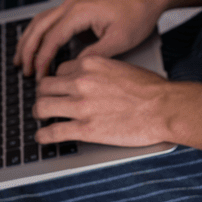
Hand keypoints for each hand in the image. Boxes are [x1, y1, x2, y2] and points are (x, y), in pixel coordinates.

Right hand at [15, 0, 167, 78]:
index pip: (52, 38)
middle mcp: (71, 3)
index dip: (42, 59)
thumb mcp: (119, 40)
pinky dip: (40, 31)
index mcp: (80, 12)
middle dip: (28, 49)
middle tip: (22, 70)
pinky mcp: (77, 3)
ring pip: (41, 19)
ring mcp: (73, 1)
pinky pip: (51, 17)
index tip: (38, 77)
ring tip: (21, 58)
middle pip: (39, 26)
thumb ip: (94, 55)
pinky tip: (38, 42)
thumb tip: (73, 70)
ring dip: (29, 38)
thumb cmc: (137, 14)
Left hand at [34, 56, 178, 147]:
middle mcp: (81, 82)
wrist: (163, 107)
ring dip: (39, 113)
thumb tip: (90, 79)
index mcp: (90, 64)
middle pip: (45, 85)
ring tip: (40, 118)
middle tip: (45, 102)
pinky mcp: (85, 129)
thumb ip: (100, 71)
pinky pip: (53, 132)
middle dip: (43, 94)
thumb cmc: (149, 88)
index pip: (60, 70)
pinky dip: (43, 136)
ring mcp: (81, 105)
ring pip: (42, 106)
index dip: (58, 80)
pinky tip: (42, 137)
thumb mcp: (120, 67)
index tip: (58, 88)